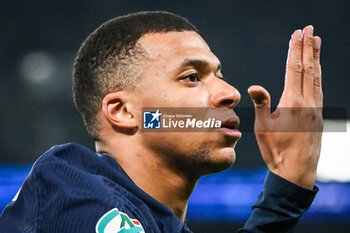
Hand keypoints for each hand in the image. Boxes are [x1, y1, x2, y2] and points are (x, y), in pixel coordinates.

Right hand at [248, 26, 322, 188]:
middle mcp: (308, 103)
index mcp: (293, 103)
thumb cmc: (276, 150)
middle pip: (309, 69)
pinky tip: (317, 71)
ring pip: (317, 77)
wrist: (296, 171)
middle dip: (308, 47)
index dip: (295, 50)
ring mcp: (316, 109)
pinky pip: (320, 88)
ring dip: (316, 58)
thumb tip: (254, 86)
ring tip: (316, 42)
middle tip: (309, 30)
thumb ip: (262, 104)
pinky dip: (318, 74)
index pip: (294, 69)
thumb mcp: (263, 128)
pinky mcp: (318, 116)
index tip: (297, 34)